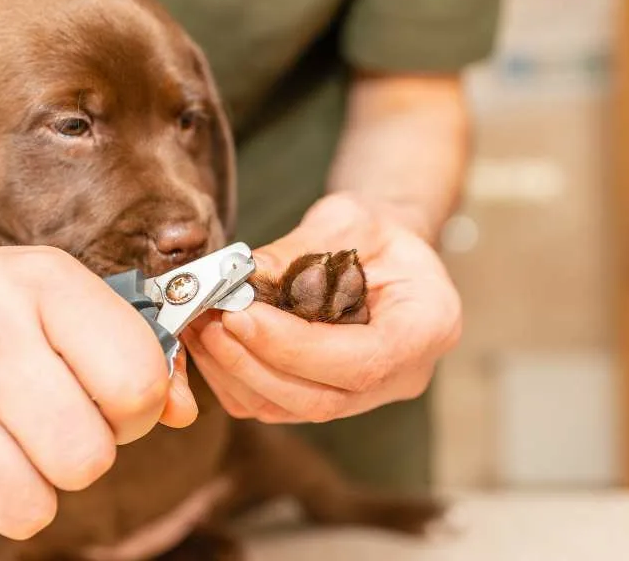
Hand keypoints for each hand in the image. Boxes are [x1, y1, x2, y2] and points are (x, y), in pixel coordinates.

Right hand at [0, 246, 195, 551]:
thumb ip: (135, 349)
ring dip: (34, 491)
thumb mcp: (62, 297)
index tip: (115, 402)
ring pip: (30, 508)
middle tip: (61, 426)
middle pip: (88, 457)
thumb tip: (181, 412)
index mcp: (46, 284)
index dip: (139, 409)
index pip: (138, 383)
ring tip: (16, 445)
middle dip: (87, 454)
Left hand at [182, 193, 461, 423]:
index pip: (362, 363)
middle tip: (210, 321)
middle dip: (255, 363)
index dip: (295, 348)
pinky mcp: (328, 396)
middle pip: (322, 400)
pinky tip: (210, 341)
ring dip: (236, 372)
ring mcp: (364, 396)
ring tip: (201, 325)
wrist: (386, 252)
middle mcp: (401, 376)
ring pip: (291, 410)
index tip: (241, 316)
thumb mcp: (349, 219)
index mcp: (428, 328)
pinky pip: (275, 406)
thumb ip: (300, 250)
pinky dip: (235, 378)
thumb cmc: (376, 231)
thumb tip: (240, 278)